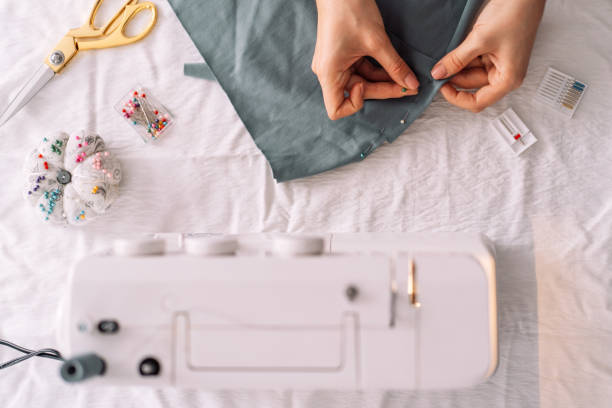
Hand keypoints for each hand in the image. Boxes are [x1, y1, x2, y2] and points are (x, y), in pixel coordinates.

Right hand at [312, 0, 419, 119]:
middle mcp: (329, 72)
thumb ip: (394, 66)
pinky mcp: (343, 56)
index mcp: (329, 73)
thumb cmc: (351, 11)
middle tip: (408, 86)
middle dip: (382, 90)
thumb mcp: (377, 42)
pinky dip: (378, 70)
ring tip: (406, 76)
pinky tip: (395, 66)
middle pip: (356, 94)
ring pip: (362, 82)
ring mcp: (336, 64)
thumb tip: (411, 84)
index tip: (368, 85)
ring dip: (384, 81)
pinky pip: (362, 70)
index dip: (356, 105)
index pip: (336, 110)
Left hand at [431, 0, 545, 111]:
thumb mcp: (479, 40)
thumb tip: (439, 73)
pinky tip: (456, 49)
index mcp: (508, 79)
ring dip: (458, 65)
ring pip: (470, 73)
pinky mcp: (494, 52)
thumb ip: (457, 59)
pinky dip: (463, 56)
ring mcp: (500, 63)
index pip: (478, 102)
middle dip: (455, 77)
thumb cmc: (514, 14)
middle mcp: (506, 74)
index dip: (457, 98)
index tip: (441, 87)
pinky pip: (474, 60)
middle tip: (439, 67)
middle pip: (472, 86)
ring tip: (449, 53)